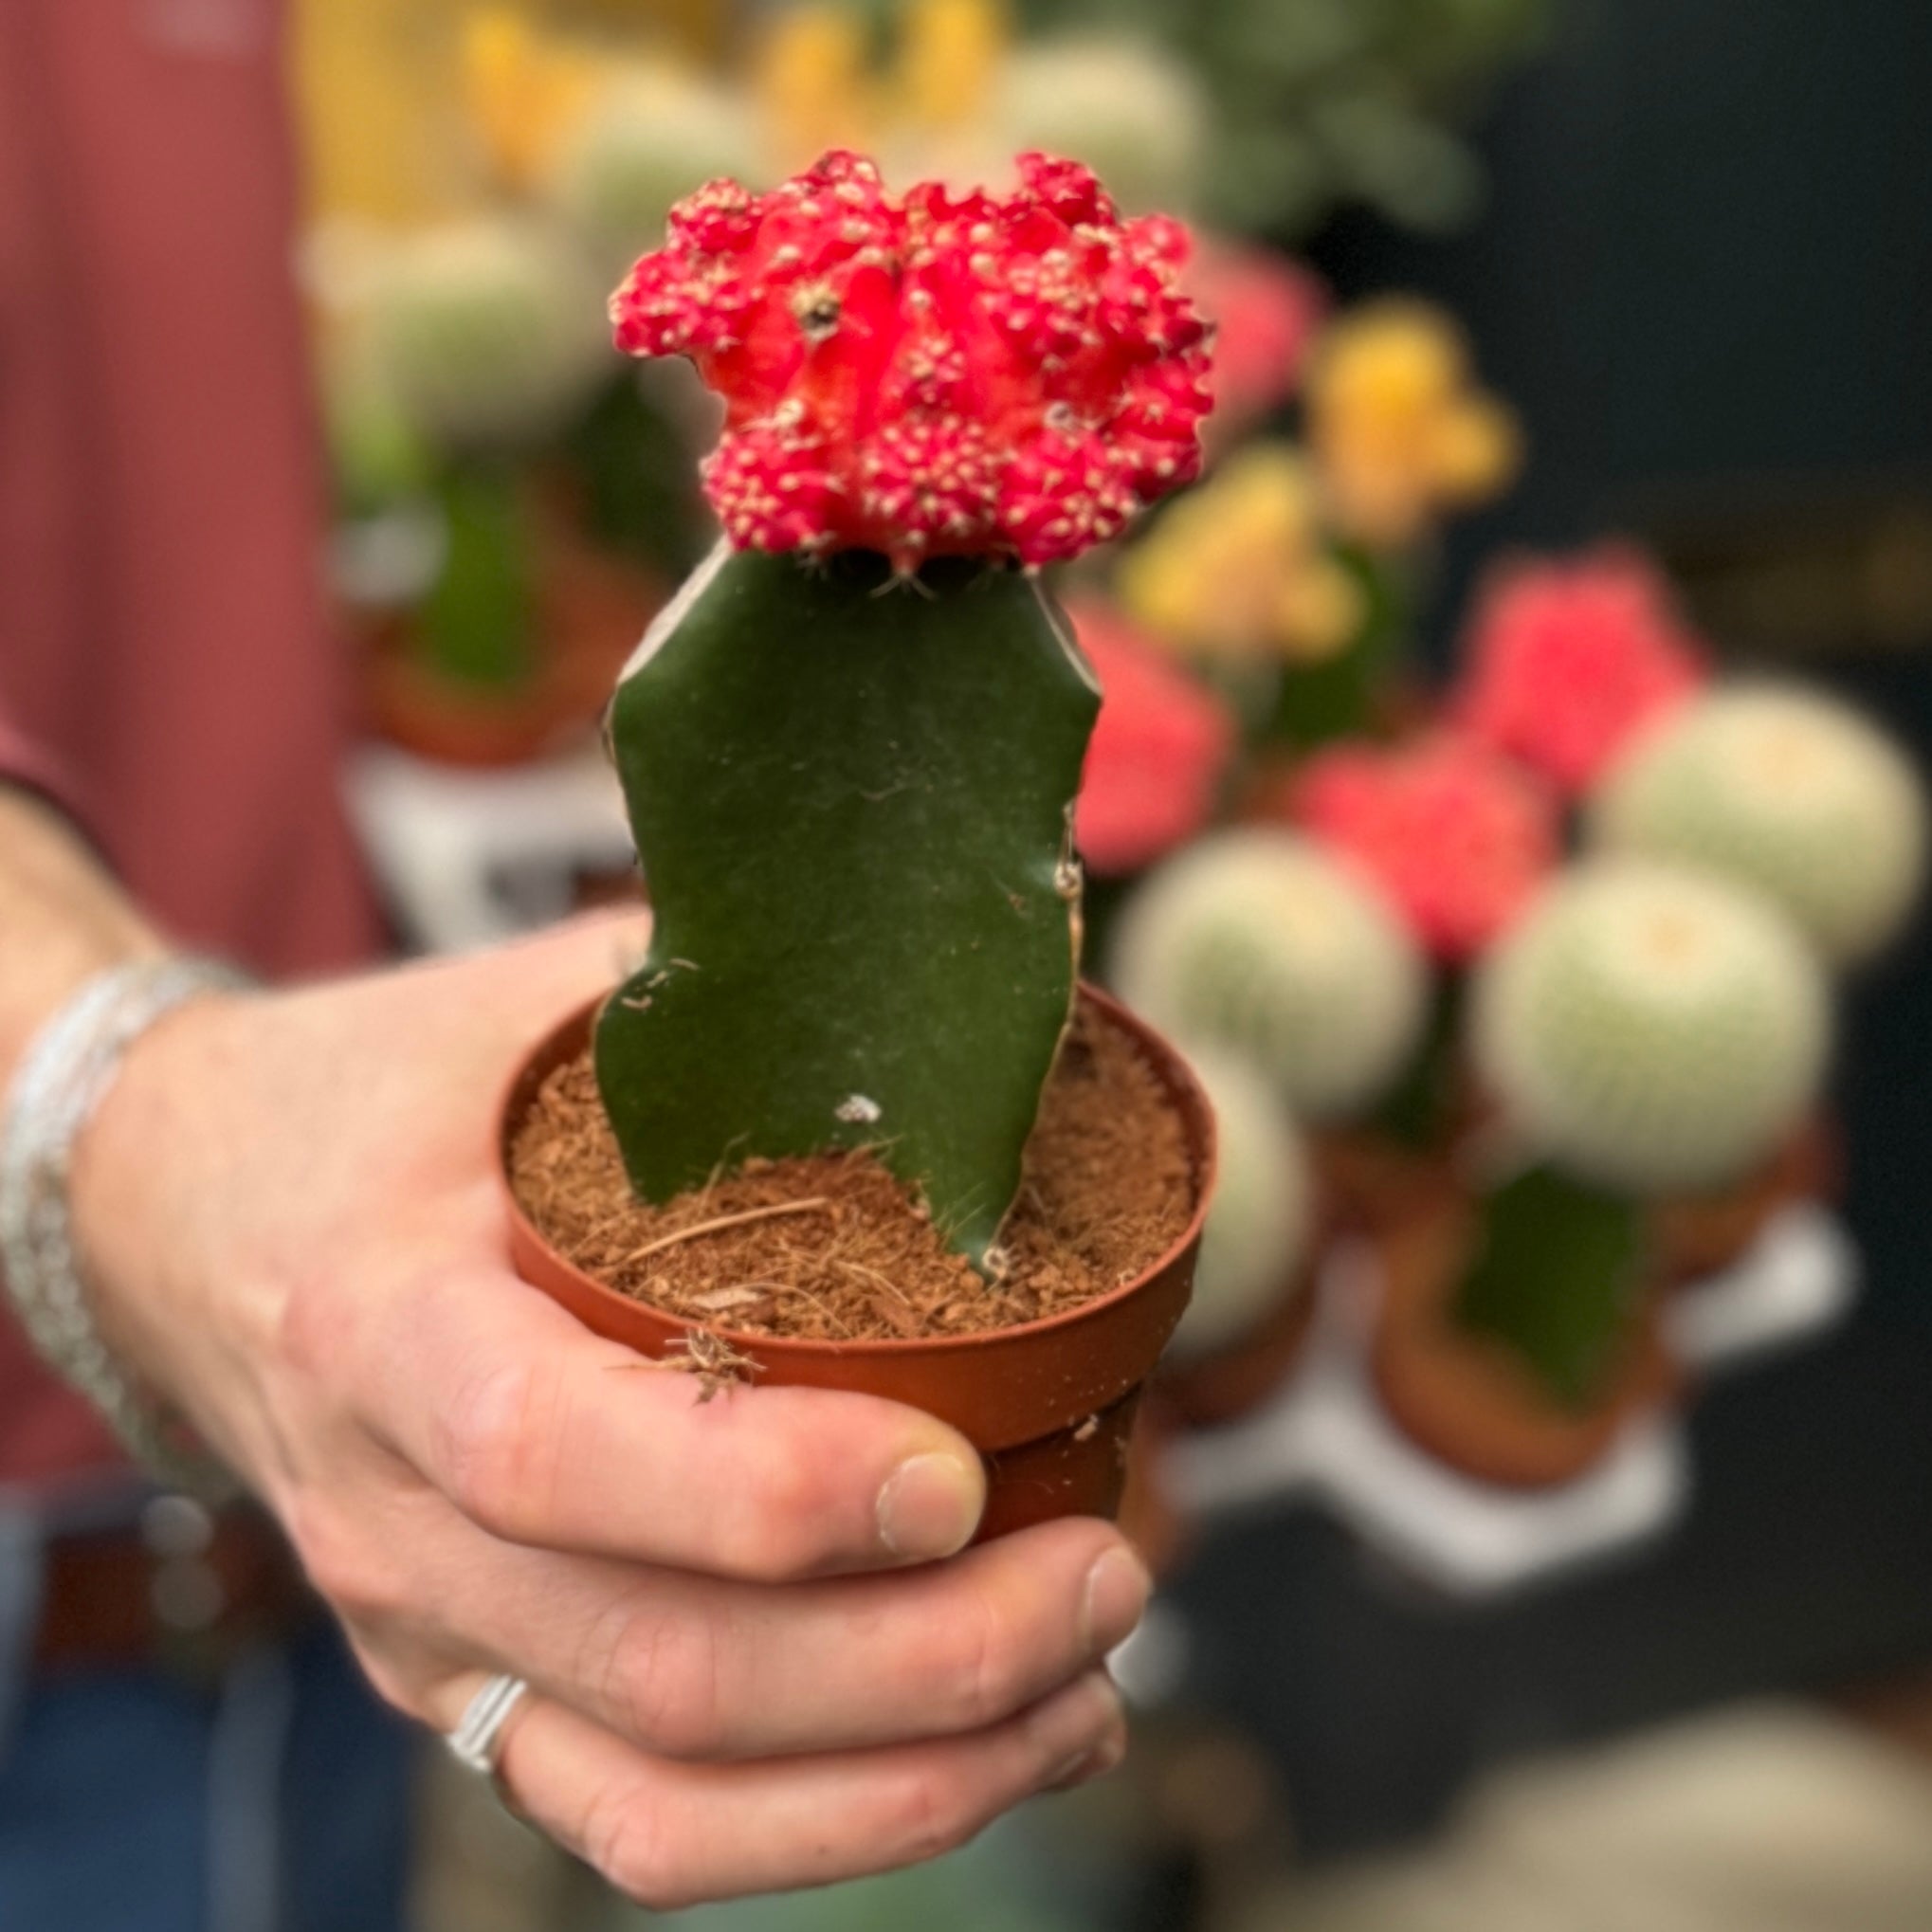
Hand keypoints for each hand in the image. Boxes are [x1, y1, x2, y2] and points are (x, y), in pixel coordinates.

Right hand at [71, 918, 1146, 1906]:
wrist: (192, 1216)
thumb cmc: (386, 1099)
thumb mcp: (524, 1011)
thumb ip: (719, 996)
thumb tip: (958, 983)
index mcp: (381, 1320)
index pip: (549, 1452)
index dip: (761, 1493)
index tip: (959, 1472)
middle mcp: (388, 1517)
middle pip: (655, 1665)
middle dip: (920, 1658)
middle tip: (1108, 1569)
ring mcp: (425, 1633)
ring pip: (661, 1791)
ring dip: (906, 1777)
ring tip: (1086, 1685)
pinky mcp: (469, 1690)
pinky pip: (637, 1824)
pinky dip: (825, 1828)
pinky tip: (979, 1756)